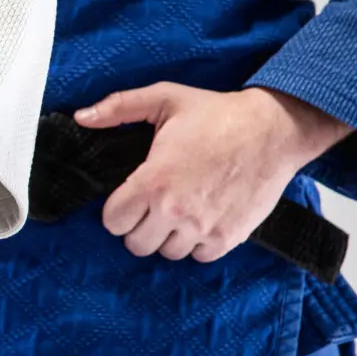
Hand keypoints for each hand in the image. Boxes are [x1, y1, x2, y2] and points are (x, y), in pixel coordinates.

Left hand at [75, 83, 351, 262]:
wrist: (275, 129)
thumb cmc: (218, 113)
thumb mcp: (165, 98)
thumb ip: (119, 107)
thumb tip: (81, 116)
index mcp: (153, 181)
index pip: (113, 222)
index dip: (118, 210)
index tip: (130, 198)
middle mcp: (175, 210)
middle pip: (136, 244)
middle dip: (140, 226)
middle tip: (154, 205)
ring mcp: (203, 228)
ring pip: (167, 253)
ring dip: (169, 236)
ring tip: (180, 210)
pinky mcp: (229, 238)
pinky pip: (199, 256)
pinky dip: (198, 243)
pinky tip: (202, 218)